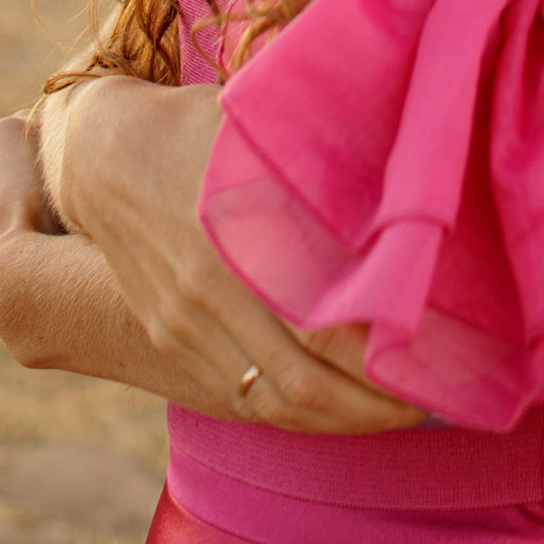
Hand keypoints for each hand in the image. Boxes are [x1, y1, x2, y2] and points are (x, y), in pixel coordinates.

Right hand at [55, 73, 422, 433]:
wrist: (101, 153)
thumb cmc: (199, 125)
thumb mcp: (257, 126)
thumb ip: (322, 152)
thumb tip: (405, 160)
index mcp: (242, 238)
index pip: (328, 324)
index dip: (388, 351)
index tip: (442, 353)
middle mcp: (213, 293)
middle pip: (307, 380)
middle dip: (377, 402)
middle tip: (436, 398)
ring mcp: (188, 324)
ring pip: (274, 401)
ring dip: (341, 418)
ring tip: (397, 412)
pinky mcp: (173, 338)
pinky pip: (241, 398)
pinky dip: (294, 414)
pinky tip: (335, 408)